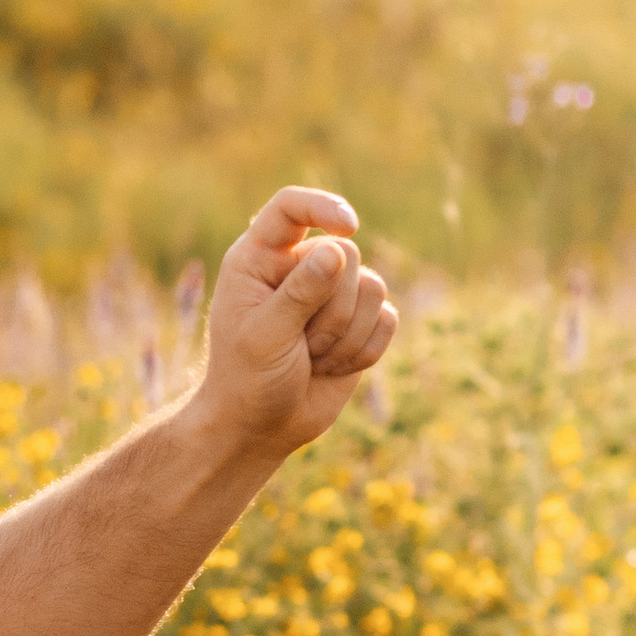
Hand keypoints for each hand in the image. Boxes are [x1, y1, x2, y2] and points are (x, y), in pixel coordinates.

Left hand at [194, 188, 396, 456]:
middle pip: (346, 256)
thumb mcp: (264, 336)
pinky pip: (387, 318)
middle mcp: (298, 266)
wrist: (260, 428)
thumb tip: (338, 247)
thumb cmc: (248, 379)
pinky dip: (364, 351)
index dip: (323, 207)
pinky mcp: (360, 321)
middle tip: (299, 346)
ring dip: (346, 336)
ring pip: (373, 287)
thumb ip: (298, 292)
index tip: (349, 226)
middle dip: (331, 311)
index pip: (291, 207)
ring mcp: (332, 293)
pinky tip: (332, 368)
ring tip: (312, 358)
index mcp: (259, 258)